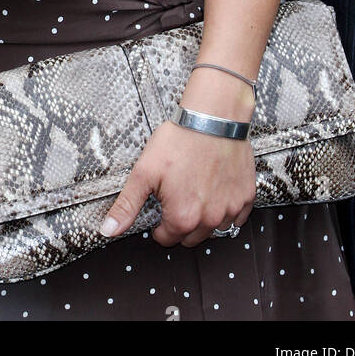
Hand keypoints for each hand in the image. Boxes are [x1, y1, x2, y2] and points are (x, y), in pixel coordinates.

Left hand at [98, 118, 255, 247]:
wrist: (213, 116)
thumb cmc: (180, 140)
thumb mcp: (144, 171)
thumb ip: (127, 205)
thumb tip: (109, 230)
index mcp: (183, 218)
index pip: (166, 239)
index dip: (159, 225)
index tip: (161, 207)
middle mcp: (209, 220)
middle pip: (190, 238)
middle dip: (180, 224)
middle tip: (176, 198)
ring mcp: (230, 209)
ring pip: (213, 230)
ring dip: (204, 220)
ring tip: (195, 193)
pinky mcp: (245, 196)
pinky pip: (237, 218)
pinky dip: (226, 210)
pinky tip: (216, 191)